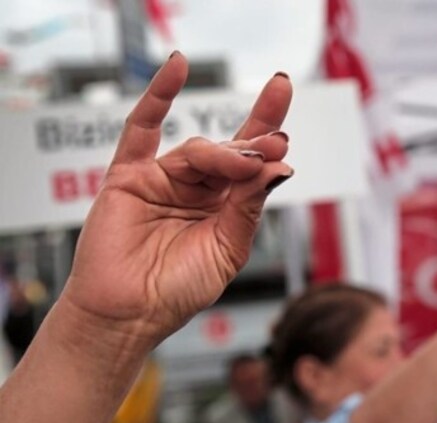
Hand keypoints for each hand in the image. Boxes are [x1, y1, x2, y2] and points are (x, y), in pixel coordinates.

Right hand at [60, 53, 293, 344]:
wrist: (130, 316)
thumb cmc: (178, 290)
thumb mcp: (229, 248)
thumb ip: (250, 206)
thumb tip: (281, 166)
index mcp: (227, 205)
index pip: (252, 159)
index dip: (268, 126)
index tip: (283, 91)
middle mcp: (199, 188)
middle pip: (231, 151)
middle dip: (253, 147)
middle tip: (275, 145)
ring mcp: (165, 179)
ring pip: (198, 148)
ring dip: (224, 153)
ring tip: (244, 166)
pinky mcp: (129, 177)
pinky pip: (141, 129)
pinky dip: (158, 96)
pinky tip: (177, 68)